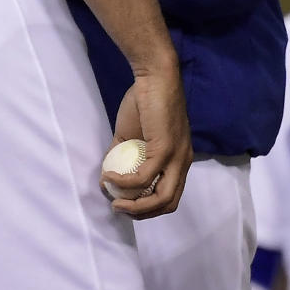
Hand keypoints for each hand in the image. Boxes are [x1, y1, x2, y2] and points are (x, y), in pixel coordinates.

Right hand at [103, 62, 191, 219]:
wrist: (154, 76)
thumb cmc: (145, 100)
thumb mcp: (132, 134)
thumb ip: (122, 155)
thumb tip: (107, 176)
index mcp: (180, 160)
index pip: (171, 196)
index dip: (149, 206)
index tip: (127, 204)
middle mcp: (183, 162)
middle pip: (168, 204)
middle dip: (142, 213)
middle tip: (120, 208)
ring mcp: (176, 157)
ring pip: (161, 198)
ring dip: (136, 207)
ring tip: (115, 202)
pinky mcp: (165, 149)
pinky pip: (144, 176)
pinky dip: (125, 182)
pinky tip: (110, 177)